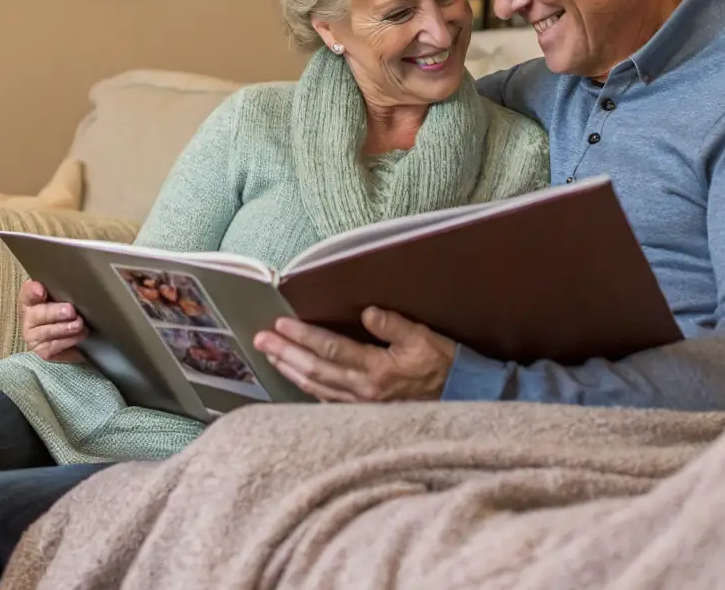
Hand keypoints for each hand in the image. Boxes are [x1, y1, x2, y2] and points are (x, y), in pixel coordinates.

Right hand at [19, 280, 85, 363]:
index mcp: (31, 300)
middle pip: (38, 315)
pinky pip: (54, 348)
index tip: (41, 291)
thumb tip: (67, 276)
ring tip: (79, 325)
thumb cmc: (66, 310)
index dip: (33, 291)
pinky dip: (68, 342)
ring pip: (47, 333)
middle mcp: (29, 319)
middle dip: (54, 313)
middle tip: (70, 311)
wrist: (70, 335)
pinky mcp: (43, 352)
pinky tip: (79, 337)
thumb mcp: (64, 295)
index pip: (28, 293)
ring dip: (64, 329)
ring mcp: (34, 338)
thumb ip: (62, 286)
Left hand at [252, 307, 455, 402]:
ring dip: (290, 370)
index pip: (330, 349)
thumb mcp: (425, 339)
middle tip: (260, 340)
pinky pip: (327, 401)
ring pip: (316, 387)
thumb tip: (367, 312)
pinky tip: (296, 379)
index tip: (281, 324)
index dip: (303, 336)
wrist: (463, 400)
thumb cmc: (445, 366)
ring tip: (271, 356)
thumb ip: (394, 325)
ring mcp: (362, 405)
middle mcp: (364, 391)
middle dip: (285, 353)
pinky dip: (307, 389)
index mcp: (377, 370)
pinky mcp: (364, 412)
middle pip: (315, 370)